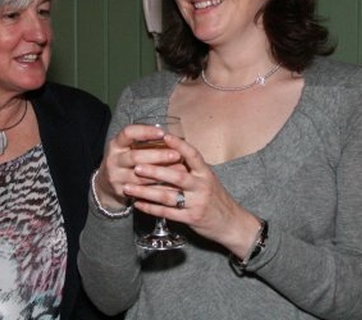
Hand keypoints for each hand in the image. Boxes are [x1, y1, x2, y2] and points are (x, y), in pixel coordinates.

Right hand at [93, 124, 182, 210]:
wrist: (106, 184)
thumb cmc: (124, 160)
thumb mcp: (127, 148)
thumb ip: (144, 143)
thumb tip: (173, 138)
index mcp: (115, 144)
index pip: (128, 134)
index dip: (145, 132)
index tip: (162, 133)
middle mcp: (114, 160)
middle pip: (135, 157)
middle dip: (157, 156)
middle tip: (176, 154)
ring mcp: (116, 177)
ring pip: (141, 177)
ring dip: (162, 174)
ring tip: (181, 169)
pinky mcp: (122, 192)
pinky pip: (144, 191)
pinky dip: (161, 188)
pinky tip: (175, 185)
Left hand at [123, 134, 261, 257]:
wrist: (232, 224)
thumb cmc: (216, 198)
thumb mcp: (208, 179)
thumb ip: (191, 169)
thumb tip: (169, 153)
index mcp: (206, 173)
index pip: (193, 155)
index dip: (179, 145)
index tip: (165, 136)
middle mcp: (202, 186)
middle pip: (177, 176)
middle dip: (155, 171)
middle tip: (136, 165)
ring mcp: (196, 203)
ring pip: (168, 196)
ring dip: (146, 191)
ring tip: (128, 187)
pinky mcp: (191, 218)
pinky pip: (167, 213)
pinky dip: (151, 208)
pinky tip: (138, 204)